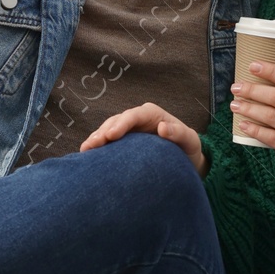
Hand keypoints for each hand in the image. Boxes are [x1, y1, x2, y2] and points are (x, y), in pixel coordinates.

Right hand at [80, 101, 203, 174]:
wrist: (185, 159)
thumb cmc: (188, 147)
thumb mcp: (190, 140)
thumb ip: (179, 133)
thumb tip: (163, 128)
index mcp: (152, 114)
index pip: (134, 115)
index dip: (121, 124)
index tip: (111, 136)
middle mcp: (137, 119)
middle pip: (116, 121)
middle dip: (103, 132)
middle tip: (92, 145)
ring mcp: (128, 130)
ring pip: (108, 130)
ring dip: (96, 139)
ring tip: (85, 150)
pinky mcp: (123, 142)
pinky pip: (107, 142)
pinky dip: (97, 148)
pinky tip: (87, 156)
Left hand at [230, 62, 274, 171]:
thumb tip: (272, 88)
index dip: (272, 71)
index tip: (253, 65)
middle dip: (254, 90)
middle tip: (236, 87)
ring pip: (272, 117)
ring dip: (250, 109)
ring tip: (235, 105)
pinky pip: (273, 138)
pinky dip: (256, 130)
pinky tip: (244, 125)